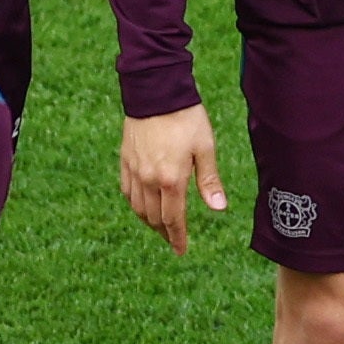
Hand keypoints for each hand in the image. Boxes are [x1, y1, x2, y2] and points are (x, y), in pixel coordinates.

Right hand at [116, 105, 224, 252]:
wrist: (156, 92)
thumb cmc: (186, 119)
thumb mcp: (205, 148)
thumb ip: (209, 181)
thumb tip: (219, 208)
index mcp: (171, 179)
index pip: (173, 219)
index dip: (177, 237)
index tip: (181, 250)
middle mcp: (148, 179)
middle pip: (154, 218)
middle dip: (164, 233)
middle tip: (173, 241)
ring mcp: (134, 170)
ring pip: (138, 207)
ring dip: (149, 222)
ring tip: (160, 227)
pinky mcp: (125, 160)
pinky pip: (126, 191)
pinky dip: (135, 204)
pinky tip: (142, 206)